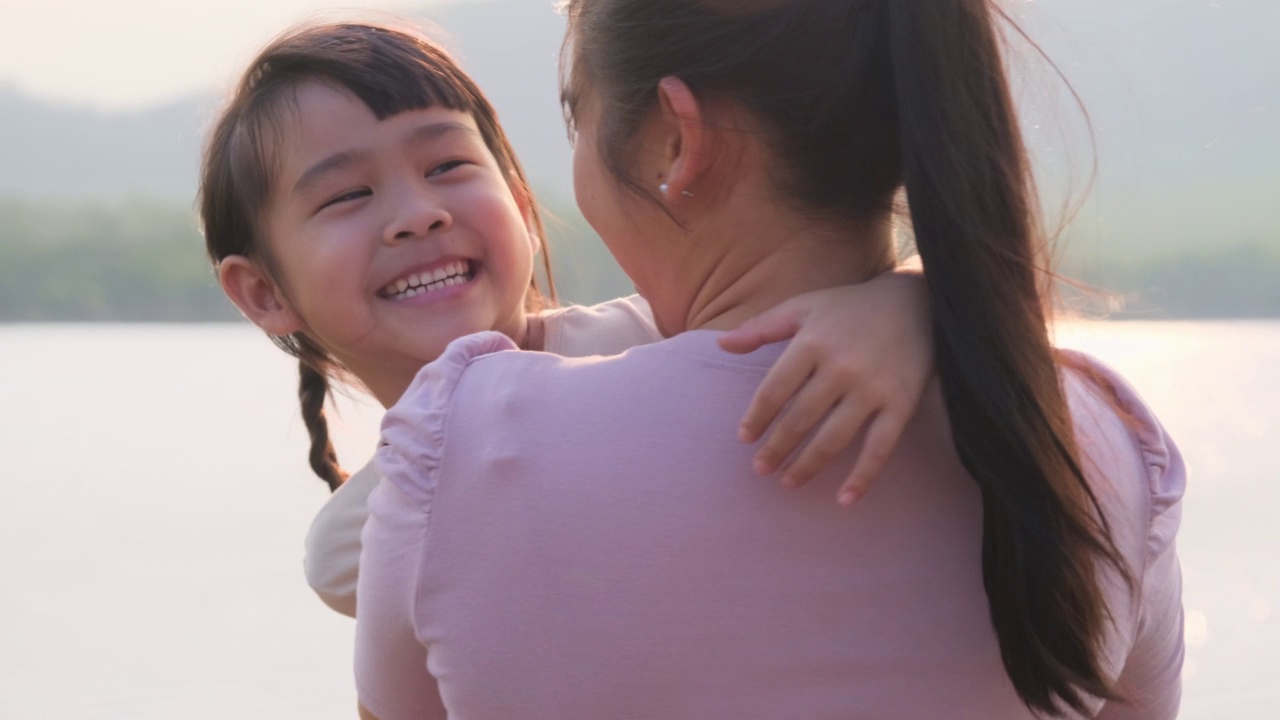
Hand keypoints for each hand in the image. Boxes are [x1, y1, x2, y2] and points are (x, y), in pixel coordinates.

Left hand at [718, 265, 932, 505]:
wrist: (918, 304)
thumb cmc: (850, 308)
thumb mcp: (803, 308)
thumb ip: (761, 327)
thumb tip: (721, 343)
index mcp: (812, 343)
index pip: (774, 390)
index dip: (757, 418)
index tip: (745, 438)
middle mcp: (841, 367)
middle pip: (800, 419)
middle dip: (776, 449)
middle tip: (760, 469)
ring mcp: (872, 388)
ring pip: (833, 439)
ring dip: (808, 466)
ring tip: (788, 482)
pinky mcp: (900, 404)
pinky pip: (879, 448)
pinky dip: (863, 477)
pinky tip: (845, 499)